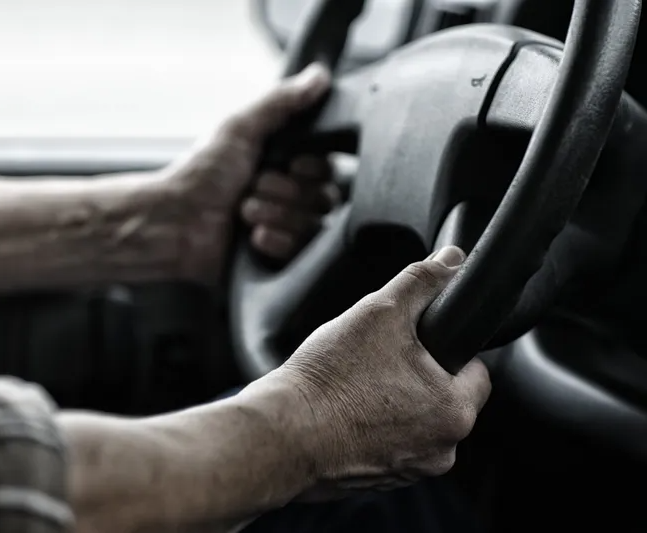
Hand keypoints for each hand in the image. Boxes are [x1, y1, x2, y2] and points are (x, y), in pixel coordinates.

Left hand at [164, 63, 337, 283]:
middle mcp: (289, 197)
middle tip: (254, 187)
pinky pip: (302, 253)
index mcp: (285, 164)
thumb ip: (281, 101)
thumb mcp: (240, 128)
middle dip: (287, 193)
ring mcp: (285, 229)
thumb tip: (319, 74)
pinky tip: (252, 237)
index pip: (329, 169)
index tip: (291, 164)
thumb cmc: (200, 174)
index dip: (313, 168)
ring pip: (314, 226)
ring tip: (244, 211)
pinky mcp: (278, 259)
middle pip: (325, 198)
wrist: (173, 223)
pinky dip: (276, 241)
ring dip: (277, 215)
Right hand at [249, 246, 491, 497]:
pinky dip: (372, 427)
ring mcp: (409, 471)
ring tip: (356, 384)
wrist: (281, 435)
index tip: (416, 341)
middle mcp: (441, 451)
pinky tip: (344, 410)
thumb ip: (421, 281)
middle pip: (443, 397)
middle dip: (416, 375)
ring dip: (394, 403)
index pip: (476, 371)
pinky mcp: (378, 482)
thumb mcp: (380, 312)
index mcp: (454, 411)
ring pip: (414, 421)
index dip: (447, 348)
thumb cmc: (330, 381)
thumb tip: (452, 260)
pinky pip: (388, 444)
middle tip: (377, 358)